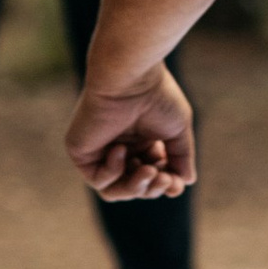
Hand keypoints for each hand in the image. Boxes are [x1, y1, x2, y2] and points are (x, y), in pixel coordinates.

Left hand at [66, 62, 195, 201]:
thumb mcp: (177, 131)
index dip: (164, 184)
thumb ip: (181, 157)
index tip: (175, 182)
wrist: (131, 78)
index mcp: (141, 142)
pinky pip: (98, 179)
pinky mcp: (81, 152)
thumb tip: (186, 182)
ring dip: (135, 188)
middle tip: (163, 177)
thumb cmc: (157, 96)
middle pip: (134, 187)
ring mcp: (99, 151)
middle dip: (152, 187)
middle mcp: (119, 147)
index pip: (151, 177)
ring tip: (149, 172)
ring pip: (114, 191)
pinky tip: (120, 150)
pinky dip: (113, 171)